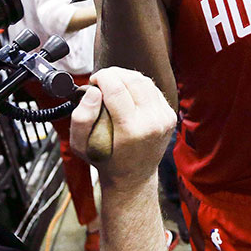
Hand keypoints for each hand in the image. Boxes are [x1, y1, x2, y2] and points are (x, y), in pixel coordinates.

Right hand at [70, 67, 175, 190]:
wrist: (133, 176)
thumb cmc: (105, 160)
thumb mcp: (81, 146)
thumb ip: (81, 118)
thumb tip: (92, 91)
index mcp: (131, 130)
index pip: (117, 89)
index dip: (102, 77)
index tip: (93, 80)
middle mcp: (152, 123)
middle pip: (133, 80)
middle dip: (114, 74)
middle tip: (101, 81)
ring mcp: (164, 119)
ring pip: (145, 81)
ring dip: (126, 77)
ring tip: (112, 85)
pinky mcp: (170, 115)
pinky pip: (153, 89)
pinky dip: (138, 86)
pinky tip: (127, 94)